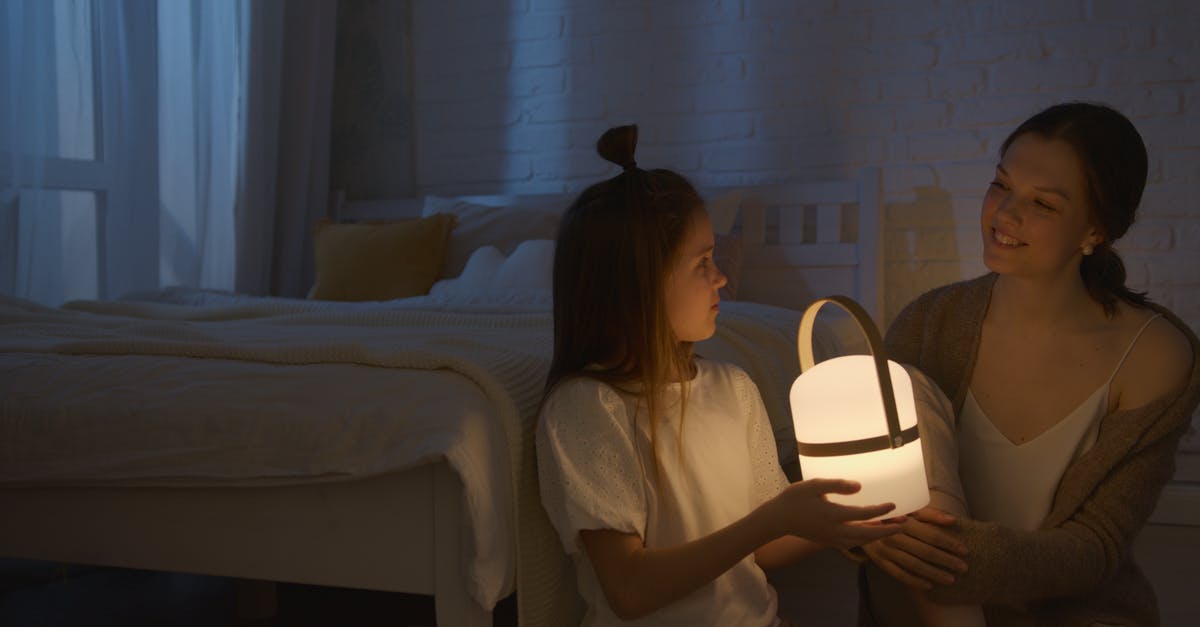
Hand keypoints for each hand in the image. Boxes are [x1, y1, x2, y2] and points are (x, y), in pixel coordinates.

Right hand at [765, 478, 900, 549]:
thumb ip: (837, 485)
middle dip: (887, 530)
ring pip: (862, 540)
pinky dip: (865, 538)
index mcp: (833, 515)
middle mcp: (836, 530)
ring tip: (892, 529)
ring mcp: (832, 538)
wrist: (778, 519)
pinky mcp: (829, 541)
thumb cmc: (794, 498)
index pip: (863, 514)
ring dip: (878, 535)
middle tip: (904, 524)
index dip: (880, 510)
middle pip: (868, 533)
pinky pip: (853, 542)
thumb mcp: (814, 485)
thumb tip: (860, 487)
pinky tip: (870, 533)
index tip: (894, 505)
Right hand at [862, 506, 968, 589]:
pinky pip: (899, 574)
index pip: (931, 535)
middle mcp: (894, 536)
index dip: (949, 543)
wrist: (860, 523)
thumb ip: (932, 514)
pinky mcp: (881, 562)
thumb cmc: (892, 515)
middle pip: (925, 551)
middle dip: (946, 561)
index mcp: (903, 521)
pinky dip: (915, 581)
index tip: (964, 551)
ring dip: (934, 573)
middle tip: (963, 568)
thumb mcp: (910, 510)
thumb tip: (953, 521)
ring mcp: (886, 551)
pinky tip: (929, 585)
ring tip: (951, 579)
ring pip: (914, 565)